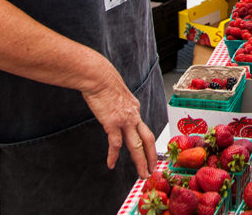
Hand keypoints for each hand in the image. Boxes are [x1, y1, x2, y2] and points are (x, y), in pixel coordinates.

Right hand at [81, 62, 156, 177]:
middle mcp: (134, 115)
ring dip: (141, 161)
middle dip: (152, 156)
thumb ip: (120, 105)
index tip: (149, 153)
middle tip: (153, 169)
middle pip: (147, 140)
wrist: (99, 77)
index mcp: (135, 108)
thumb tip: (117, 108)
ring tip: (142, 174)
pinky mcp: (112, 123)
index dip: (148, 143)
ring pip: (137, 146)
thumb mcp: (119, 94)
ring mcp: (125, 120)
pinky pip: (115, 144)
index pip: (144, 129)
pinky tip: (111, 164)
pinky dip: (113, 156)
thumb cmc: (105, 82)